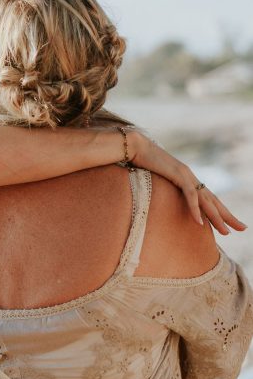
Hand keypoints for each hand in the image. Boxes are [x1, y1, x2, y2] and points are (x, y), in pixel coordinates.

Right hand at [127, 131, 246, 234]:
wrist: (136, 147)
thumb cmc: (143, 162)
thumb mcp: (157, 179)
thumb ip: (165, 188)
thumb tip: (165, 201)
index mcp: (188, 179)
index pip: (208, 197)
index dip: (220, 210)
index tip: (231, 223)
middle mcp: (191, 177)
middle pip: (213, 200)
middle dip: (228, 215)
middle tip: (243, 228)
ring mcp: (186, 175)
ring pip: (206, 200)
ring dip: (217, 217)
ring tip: (226, 231)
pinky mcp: (178, 174)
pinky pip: (190, 195)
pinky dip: (196, 209)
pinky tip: (200, 222)